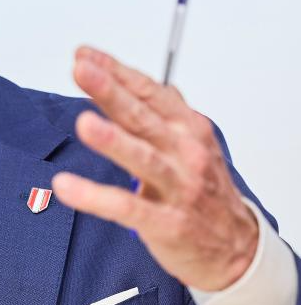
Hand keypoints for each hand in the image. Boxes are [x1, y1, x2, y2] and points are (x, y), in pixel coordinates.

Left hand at [52, 46, 257, 291]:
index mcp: (187, 128)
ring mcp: (178, 187)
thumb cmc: (206, 190)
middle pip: (142, 117)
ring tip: (84, 123)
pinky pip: (126, 207)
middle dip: (111, 91)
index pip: (148, 92)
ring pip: (142, 158)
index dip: (115, 71)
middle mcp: (184, 153)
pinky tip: (66, 186)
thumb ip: (162, 112)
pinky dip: (95, 197)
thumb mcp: (191, 143)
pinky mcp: (166, 222)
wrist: (237, 248)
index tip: (84, 56)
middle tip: (82, 70)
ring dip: (113, 140)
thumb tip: (136, 78)